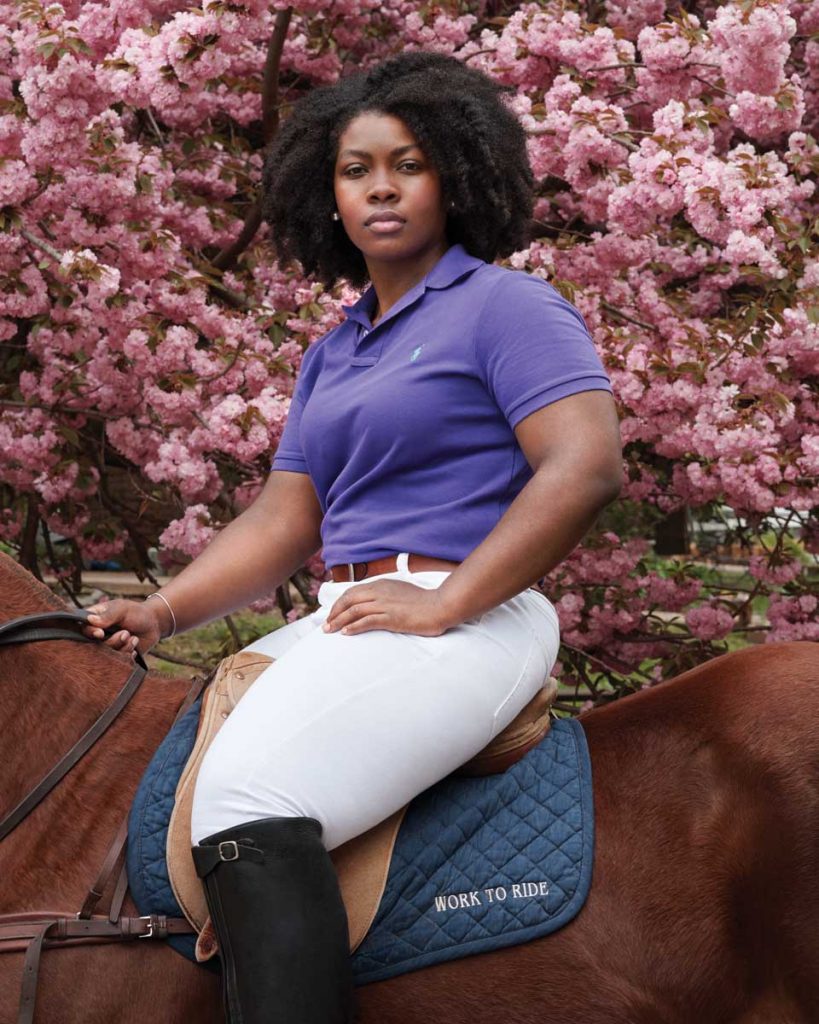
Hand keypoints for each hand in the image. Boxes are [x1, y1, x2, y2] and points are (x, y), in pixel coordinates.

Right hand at [84, 597, 165, 654]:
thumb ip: (108, 615)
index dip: (90, 633)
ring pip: (106, 654)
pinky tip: (135, 644)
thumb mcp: (122, 609)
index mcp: (94, 620)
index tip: (101, 634)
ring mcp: (107, 647)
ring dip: (122, 646)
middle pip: (93, 645)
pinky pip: (117, 661)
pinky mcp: (117, 657)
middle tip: (125, 633)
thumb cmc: (136, 612)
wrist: (154, 624)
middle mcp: (98, 635)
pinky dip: (128, 654)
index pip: (83, 629)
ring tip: (132, 636)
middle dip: (111, 641)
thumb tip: (90, 620)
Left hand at [322, 579, 456, 637]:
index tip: (333, 614)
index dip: (339, 603)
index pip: (353, 592)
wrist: (441, 606)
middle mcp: (380, 592)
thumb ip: (387, 595)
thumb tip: (375, 603)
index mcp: (382, 585)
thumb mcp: (401, 592)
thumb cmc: (424, 602)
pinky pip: (367, 621)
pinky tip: (345, 633)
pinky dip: (353, 627)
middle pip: (349, 600)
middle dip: (334, 612)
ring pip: (354, 611)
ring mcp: (385, 604)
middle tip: (326, 625)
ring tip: (329, 631)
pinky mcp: (391, 617)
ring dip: (339, 621)